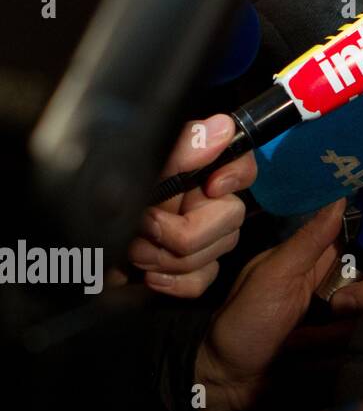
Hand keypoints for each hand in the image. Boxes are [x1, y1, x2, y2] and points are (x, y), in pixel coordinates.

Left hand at [119, 114, 256, 297]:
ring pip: (217, 252)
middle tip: (147, 227)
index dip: (236, 175)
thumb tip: (221, 128)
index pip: (242, 164)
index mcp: (197, 170)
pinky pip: (202, 280)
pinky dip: (174, 281)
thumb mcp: (141, 166)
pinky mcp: (190, 271)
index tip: (211, 186)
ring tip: (137, 250)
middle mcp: (205, 202)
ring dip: (169, 257)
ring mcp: (201, 238)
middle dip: (184, 231)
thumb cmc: (103, 196)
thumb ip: (183, 147)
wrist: (73, 247)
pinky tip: (150, 274)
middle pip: (231, 217)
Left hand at [194, 198, 362, 410]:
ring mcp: (352, 313)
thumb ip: (309, 240)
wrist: (230, 387)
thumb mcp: (272, 276)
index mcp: (320, 255)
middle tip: (341, 306)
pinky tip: (345, 347)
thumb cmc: (241, 326)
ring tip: (329, 333)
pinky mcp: (357, 343)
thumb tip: (341, 196)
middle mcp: (342, 280)